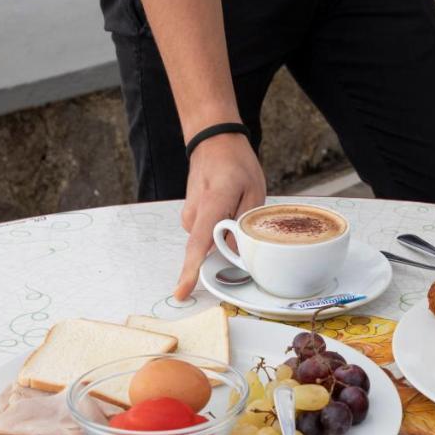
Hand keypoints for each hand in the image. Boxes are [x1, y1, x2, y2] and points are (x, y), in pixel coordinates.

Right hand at [175, 134, 265, 299]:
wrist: (213, 142)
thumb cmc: (237, 165)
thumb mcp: (253, 192)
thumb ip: (244, 225)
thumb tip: (234, 254)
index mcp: (212, 204)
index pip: (198, 244)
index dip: (191, 271)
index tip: (181, 292)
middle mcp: (194, 212)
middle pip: (205, 248)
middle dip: (223, 250)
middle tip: (240, 218)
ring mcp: (188, 214)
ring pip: (208, 241)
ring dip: (224, 236)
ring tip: (236, 205)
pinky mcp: (189, 216)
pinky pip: (205, 234)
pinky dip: (217, 229)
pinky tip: (226, 209)